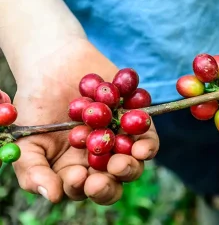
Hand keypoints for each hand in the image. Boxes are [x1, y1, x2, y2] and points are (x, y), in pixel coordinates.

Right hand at [10, 40, 158, 204]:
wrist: (55, 66)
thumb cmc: (36, 106)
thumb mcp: (27, 140)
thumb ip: (34, 171)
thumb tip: (53, 196)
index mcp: (75, 170)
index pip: (83, 189)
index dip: (82, 187)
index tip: (78, 176)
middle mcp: (101, 160)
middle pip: (114, 181)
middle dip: (113, 180)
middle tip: (110, 169)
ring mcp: (120, 143)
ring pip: (134, 163)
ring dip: (132, 165)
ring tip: (123, 160)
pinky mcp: (136, 123)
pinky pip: (147, 136)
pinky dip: (146, 140)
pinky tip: (139, 140)